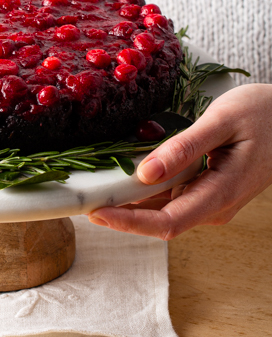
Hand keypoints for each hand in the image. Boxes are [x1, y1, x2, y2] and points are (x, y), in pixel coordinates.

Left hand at [88, 84, 271, 239]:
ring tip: (93, 184)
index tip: (95, 212)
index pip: (167, 223)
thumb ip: (184, 148)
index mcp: (220, 194)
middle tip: (81, 197)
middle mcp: (212, 205)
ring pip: (161, 207)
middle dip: (120, 212)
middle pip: (158, 218)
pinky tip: (121, 174)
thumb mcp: (221, 121)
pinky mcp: (204, 189)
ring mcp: (209, 199)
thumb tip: (145, 173)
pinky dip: (144, 187)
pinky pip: (169, 194)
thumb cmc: (262, 114)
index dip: (129, 222)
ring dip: (128, 201)